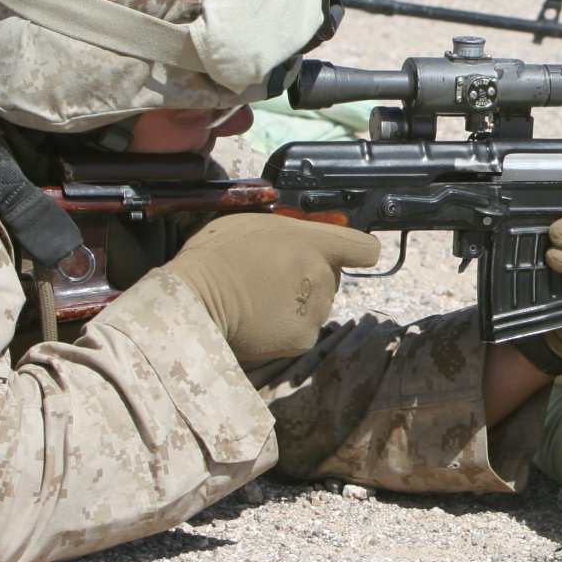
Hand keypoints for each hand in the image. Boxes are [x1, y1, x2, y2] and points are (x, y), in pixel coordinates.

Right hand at [162, 213, 379, 363]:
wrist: (197, 298)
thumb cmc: (218, 253)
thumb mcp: (257, 223)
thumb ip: (290, 231)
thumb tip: (300, 236)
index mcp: (316, 243)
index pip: (365, 249)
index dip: (356, 251)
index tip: (345, 254)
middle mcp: (324, 276)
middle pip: (332, 277)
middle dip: (310, 276)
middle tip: (273, 277)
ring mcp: (316, 309)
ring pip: (317, 305)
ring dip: (297, 303)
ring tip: (260, 299)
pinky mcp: (303, 338)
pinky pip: (302, 330)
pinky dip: (286, 329)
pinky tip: (260, 320)